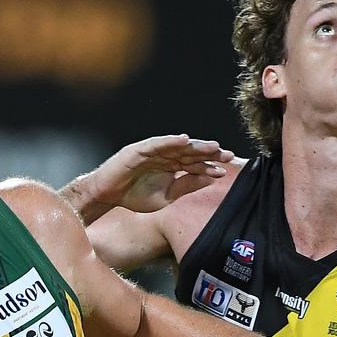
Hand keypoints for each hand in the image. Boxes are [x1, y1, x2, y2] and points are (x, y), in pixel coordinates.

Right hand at [71, 134, 233, 217]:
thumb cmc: (134, 196)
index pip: (195, 165)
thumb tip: (210, 179)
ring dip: (195, 145)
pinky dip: (170, 141)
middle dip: (209, 154)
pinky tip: (184, 140)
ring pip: (178, 146)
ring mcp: (154, 151)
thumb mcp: (166, 197)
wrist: (109, 195)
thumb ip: (186, 187)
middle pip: (191, 153)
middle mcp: (166, 157)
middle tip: (227, 155)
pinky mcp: (140, 149)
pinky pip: (158, 143)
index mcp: (172, 168)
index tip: (226, 170)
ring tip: (212, 147)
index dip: (210, 166)